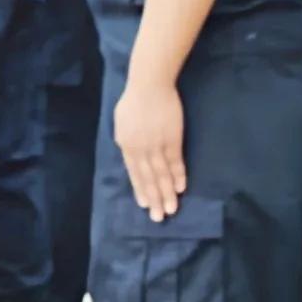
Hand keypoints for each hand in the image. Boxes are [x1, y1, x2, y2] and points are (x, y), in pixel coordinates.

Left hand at [112, 78, 185, 222]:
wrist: (150, 83)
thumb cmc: (134, 99)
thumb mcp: (121, 121)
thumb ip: (125, 139)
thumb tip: (127, 152)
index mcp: (126, 145)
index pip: (134, 173)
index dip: (141, 189)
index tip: (145, 205)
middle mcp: (140, 149)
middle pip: (148, 178)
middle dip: (154, 198)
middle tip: (159, 217)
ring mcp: (157, 145)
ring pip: (162, 174)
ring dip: (167, 193)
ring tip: (171, 208)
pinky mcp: (172, 139)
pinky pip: (175, 161)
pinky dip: (178, 175)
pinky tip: (181, 187)